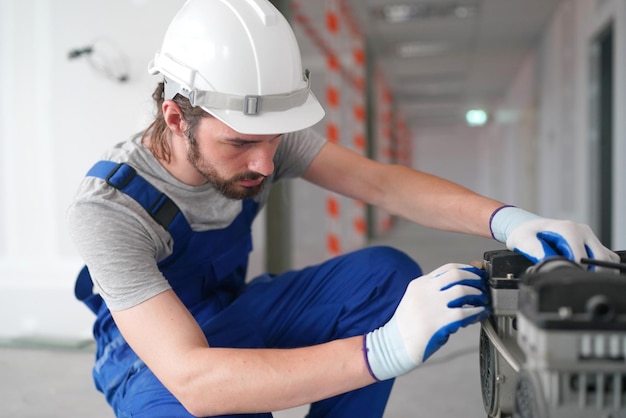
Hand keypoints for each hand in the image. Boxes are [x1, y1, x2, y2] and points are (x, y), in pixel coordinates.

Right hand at [363, 264, 488, 380]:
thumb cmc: (407, 326)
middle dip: (474, 279)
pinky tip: (480, 313)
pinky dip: (477, 312)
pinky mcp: (440, 322)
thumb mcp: (415, 300)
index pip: (447, 268)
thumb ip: (434, 293)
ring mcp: (433, 305)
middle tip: (482, 287)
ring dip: (477, 295)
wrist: (395, 345)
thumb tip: (461, 291)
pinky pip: (465, 312)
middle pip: (457, 275)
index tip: (475, 274)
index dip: (466, 269)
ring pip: (463, 291)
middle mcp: (426, 291)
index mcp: (420, 284)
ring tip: (482, 301)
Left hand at [490, 206, 618, 267]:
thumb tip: (548, 260)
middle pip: (599, 257)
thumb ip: (535, 249)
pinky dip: (599, 266)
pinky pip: (604, 256)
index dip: (574, 270)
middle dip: (589, 272)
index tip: (564, 275)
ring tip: (576, 273)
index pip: (581, 256)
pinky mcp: (590, 242)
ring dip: (596, 269)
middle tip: (572, 277)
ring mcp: (588, 236)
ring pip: (605, 257)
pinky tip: (584, 270)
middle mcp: (582, 231)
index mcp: (568, 229)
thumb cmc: (525, 233)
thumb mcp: (524, 240)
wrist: (527, 228)